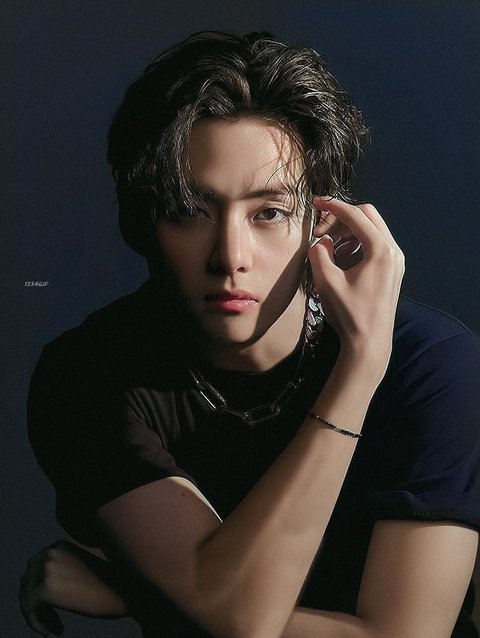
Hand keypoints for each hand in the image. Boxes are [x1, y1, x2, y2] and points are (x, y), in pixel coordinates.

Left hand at [19, 540, 126, 635]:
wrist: (125, 590)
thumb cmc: (110, 583)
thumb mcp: (81, 566)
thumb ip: (62, 567)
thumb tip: (41, 586)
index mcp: (59, 545)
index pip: (33, 569)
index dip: (39, 590)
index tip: (54, 606)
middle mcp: (50, 552)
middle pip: (26, 582)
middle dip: (36, 602)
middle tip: (53, 619)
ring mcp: (46, 569)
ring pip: (26, 596)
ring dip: (38, 614)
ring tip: (55, 626)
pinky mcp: (45, 588)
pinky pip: (28, 609)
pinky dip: (37, 623)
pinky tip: (54, 630)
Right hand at [308, 198, 403, 365]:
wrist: (369, 343)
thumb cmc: (349, 315)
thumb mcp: (327, 282)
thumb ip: (319, 253)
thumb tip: (321, 240)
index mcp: (381, 251)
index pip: (356, 215)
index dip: (333, 206)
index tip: (316, 202)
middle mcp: (393, 251)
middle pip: (368, 215)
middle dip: (342, 217)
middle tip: (321, 229)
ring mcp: (396, 260)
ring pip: (373, 228)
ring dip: (349, 230)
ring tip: (330, 246)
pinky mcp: (393, 270)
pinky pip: (376, 244)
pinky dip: (358, 242)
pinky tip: (343, 257)